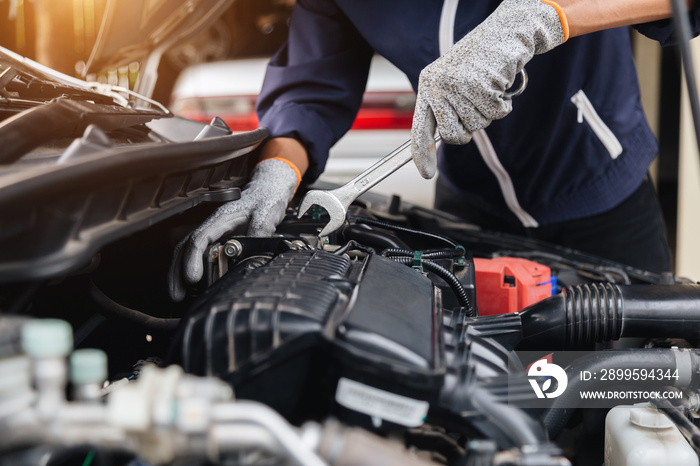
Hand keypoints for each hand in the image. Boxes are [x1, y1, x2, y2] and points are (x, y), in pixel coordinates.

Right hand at [168, 158, 299, 300]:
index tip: (192, 278)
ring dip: (179, 272)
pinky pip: (198, 254)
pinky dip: (191, 268)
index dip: (192, 259)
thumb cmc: (265, 200)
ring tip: (178, 294)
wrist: (267, 191)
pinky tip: (191, 284)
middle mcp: (212, 226)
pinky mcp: (218, 239)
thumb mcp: (266, 215)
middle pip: (185, 248)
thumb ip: (259, 232)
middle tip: (176, 294)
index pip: (199, 239)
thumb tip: (253, 252)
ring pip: (187, 252)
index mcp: (220, 219)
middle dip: (177, 271)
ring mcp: (213, 232)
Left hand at [411, 0, 567, 178]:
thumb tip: (442, 140)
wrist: (505, 34)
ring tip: (486, 88)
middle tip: (474, 107)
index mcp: (428, 85)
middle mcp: (438, 86)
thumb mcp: (452, 82)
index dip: (421, 154)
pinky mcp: (480, 85)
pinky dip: (502, 105)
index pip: (419, 128)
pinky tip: (498, 85)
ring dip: (487, 112)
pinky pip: (495, 115)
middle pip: (453, 135)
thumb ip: (443, 108)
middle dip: (468, 129)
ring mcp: (458, 86)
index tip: (426, 173)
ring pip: (476, 126)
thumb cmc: (479, 61)